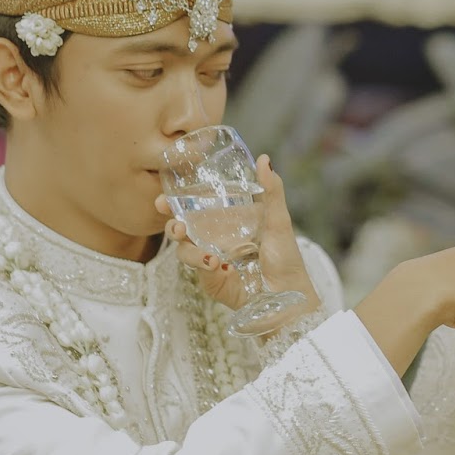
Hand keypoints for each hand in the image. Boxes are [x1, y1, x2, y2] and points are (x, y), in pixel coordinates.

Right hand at [157, 154, 320, 311]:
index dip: (180, 201)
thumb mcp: (278, 221)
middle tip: (165, 210)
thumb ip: (270, 192)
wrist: (289, 296)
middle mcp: (217, 242)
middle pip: (184, 229)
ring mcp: (212, 263)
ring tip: (187, 236)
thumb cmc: (286, 259)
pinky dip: (201, 262)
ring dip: (184, 242)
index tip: (166, 194)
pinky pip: (197, 269)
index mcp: (229, 224)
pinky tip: (215, 262)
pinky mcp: (211, 282)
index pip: (199, 209)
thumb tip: (263, 158)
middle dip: (171, 221)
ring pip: (184, 249)